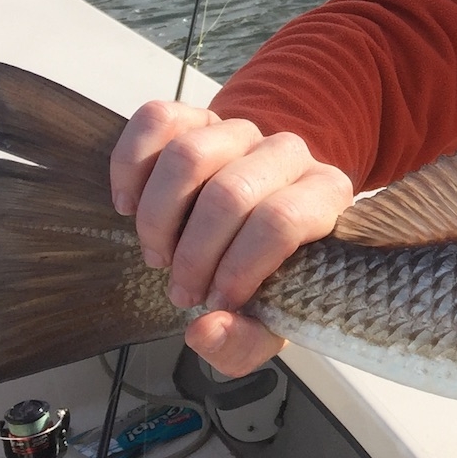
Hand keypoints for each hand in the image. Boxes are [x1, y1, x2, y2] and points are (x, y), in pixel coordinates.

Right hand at [110, 99, 353, 375]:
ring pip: (189, 155)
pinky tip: (129, 206)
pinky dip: (131, 168)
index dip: (240, 268)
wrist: (261, 220)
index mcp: (327, 195)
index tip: (217, 302)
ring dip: (159, 217)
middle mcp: (290, 153)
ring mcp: (242, 129)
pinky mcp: (198, 117)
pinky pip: (157, 121)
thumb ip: (246, 340)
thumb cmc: (272, 271)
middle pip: (230, 194)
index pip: (281, 221)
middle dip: (194, 253)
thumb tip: (203, 332)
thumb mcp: (271, 318)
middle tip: (182, 289)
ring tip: (158, 254)